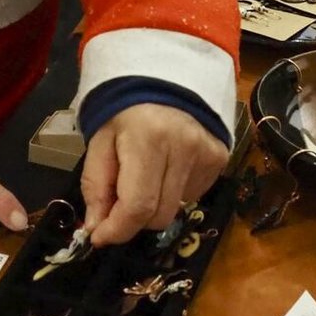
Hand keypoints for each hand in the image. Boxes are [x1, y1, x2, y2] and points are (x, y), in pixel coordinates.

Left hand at [81, 103, 227, 246]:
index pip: (138, 206)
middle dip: (134, 219)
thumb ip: (96, 184)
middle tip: (120, 201)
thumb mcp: (100, 140)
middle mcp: (184, 148)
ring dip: (154, 204)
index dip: (117, 230)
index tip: (99, 237)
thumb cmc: (126, 110)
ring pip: (175, 210)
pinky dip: (173, 192)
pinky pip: (191, 196)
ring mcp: (206, 155)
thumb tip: (96, 228)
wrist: (167, 78)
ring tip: (146, 174)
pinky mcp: (220, 159)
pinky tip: (167, 167)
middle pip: (158, 216)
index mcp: (149, 139)